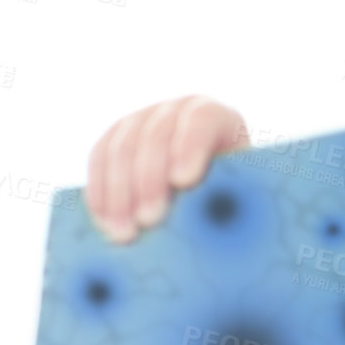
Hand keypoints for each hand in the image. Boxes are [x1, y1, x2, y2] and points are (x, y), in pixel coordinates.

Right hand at [83, 95, 249, 242]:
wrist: (212, 200)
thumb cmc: (239, 201)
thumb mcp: (246, 196)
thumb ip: (238, 200)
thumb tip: (218, 217)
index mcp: (218, 118)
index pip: (202, 120)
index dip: (190, 146)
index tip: (184, 181)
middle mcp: (177, 112)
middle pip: (155, 135)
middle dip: (149, 179)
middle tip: (150, 220)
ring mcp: (141, 122)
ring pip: (121, 148)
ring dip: (119, 193)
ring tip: (125, 233)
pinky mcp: (114, 141)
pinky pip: (98, 161)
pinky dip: (100, 194)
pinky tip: (104, 223)